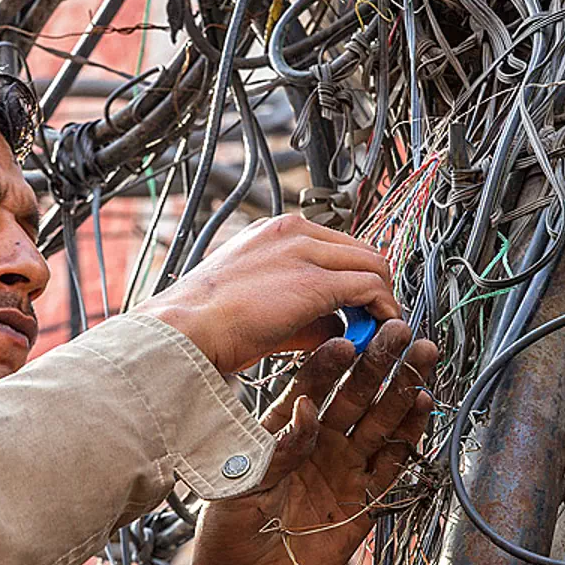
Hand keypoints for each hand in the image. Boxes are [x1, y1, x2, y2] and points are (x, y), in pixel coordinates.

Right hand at [132, 215, 398, 372]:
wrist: (182, 330)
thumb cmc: (203, 323)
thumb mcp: (254, 301)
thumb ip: (298, 308)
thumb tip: (334, 324)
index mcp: (273, 233)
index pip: (334, 244)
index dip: (353, 275)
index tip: (358, 303)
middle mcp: (291, 233)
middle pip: (360, 250)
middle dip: (375, 285)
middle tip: (375, 318)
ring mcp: (304, 253)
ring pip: (371, 264)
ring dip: (382, 298)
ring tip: (379, 328)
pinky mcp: (313, 282)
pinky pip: (369, 288)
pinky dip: (382, 310)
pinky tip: (377, 332)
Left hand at [181, 321, 436, 564]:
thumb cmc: (231, 529)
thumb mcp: (246, 484)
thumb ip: (279, 448)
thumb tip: (306, 409)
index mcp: (286, 429)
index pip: (311, 386)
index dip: (328, 363)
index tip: (345, 339)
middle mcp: (320, 441)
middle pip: (355, 394)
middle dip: (379, 362)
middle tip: (400, 331)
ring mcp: (344, 467)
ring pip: (380, 420)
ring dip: (402, 390)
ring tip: (422, 358)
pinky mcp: (363, 499)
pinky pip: (391, 463)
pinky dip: (408, 437)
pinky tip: (423, 407)